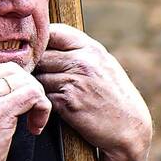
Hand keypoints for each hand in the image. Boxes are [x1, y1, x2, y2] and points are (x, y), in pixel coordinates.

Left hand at [35, 23, 152, 160]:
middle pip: (41, 55)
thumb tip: (48, 41)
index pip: (53, 32)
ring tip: (42, 92)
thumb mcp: (103, 65)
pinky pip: (42, 95)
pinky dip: (42, 100)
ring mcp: (75, 81)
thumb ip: (80, 51)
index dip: (40, 41)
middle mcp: (83, 61)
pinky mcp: (68, 101)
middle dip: (34, 65)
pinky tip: (50, 105)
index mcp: (91, 48)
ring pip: (38, 76)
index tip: (35, 53)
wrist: (129, 128)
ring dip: (36, 85)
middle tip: (31, 75)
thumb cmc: (114, 96)